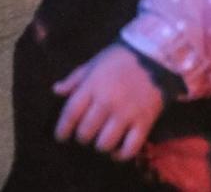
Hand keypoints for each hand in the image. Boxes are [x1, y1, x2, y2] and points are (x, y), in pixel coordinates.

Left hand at [53, 42, 168, 161]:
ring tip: (100, 142)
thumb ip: (74, 79)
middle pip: (86, 132)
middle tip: (84, 136)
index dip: (62, 129)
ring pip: (105, 144)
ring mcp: (126, 113)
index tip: (60, 137)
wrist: (155, 56)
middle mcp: (107, 102)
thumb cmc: (120, 59)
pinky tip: (116, 152)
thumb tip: (55, 91)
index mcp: (93, 86)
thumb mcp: (94, 63)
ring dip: (99, 146)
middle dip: (82, 137)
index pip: (71, 113)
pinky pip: (130, 149)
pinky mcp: (144, 122)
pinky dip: (120, 155)